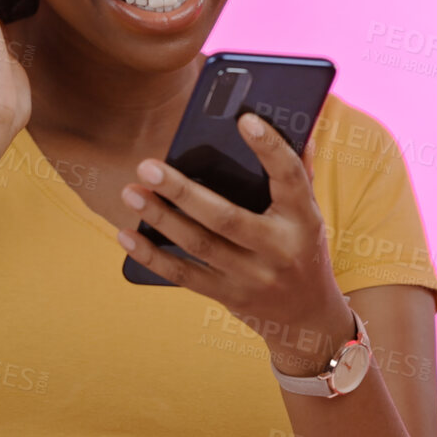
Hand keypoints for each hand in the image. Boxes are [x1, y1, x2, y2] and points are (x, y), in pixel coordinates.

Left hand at [117, 112, 353, 371]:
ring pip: (200, 245)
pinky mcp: (229, 296)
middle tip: (147, 167)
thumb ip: (300, 170)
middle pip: (227, 217)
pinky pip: (185, 275)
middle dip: (183, 191)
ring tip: (131, 192)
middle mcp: (280, 249)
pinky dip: (152, 256)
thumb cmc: (301, 247)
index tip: (244, 119)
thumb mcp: (309, 213)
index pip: (290, 178)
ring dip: (160, 218)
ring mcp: (253, 277)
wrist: (307, 317)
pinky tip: (127, 234)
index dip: (270, 148)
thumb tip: (299, 123)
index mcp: (304, 218)